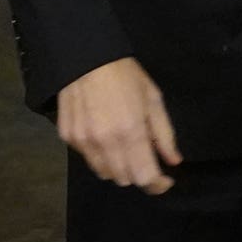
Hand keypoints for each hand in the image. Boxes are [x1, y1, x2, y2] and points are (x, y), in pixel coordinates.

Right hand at [56, 57, 179, 193]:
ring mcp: (84, 142)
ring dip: (118, 168)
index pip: (144, 177)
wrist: (85, 56)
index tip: (165, 180)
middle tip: (144, 156)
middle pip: (125, 179)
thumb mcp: (153, 99)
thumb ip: (164, 134)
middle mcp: (105, 143)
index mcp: (130, 132)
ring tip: (123, 147)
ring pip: (104, 173)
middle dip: (139, 173)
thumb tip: (174, 161)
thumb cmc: (125, 75)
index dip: (157, 185)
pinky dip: (99, 156)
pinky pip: (88, 159)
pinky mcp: (68, 138)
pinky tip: (103, 136)